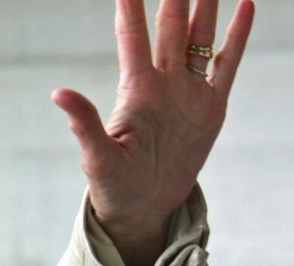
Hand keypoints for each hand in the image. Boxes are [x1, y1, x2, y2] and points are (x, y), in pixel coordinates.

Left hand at [52, 0, 253, 265]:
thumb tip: (58, 93)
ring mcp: (188, 93)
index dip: (130, 9)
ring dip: (204, 7)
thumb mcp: (97, 156)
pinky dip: (238, 36)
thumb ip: (83, 122)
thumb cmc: (114, 185)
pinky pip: (227, 65)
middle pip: (170, 28)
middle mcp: (163, 84)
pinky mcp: (211, 107)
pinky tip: (245, 6)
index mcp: (135, 91)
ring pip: (199, 38)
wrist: (144, 207)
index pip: (132, 38)